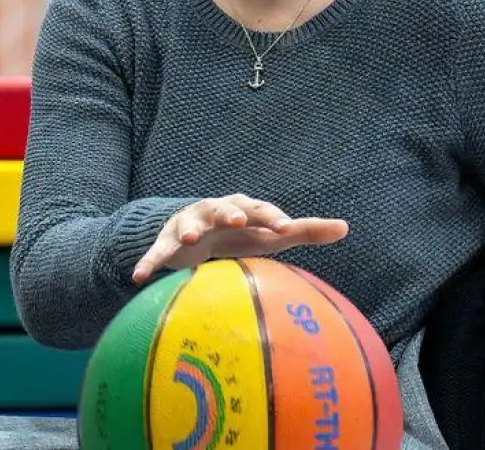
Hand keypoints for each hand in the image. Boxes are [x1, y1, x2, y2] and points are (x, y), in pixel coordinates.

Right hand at [131, 194, 348, 283]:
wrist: (194, 233)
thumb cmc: (241, 235)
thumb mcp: (270, 235)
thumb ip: (305, 231)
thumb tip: (345, 227)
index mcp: (241, 209)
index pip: (259, 208)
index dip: (270, 215)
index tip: (284, 226)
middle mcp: (214, 211)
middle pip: (222, 207)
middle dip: (229, 212)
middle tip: (237, 219)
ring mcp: (188, 224)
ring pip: (187, 223)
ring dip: (188, 228)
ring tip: (190, 238)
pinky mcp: (167, 242)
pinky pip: (157, 252)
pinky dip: (149, 262)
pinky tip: (139, 277)